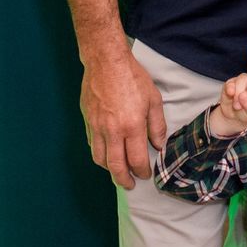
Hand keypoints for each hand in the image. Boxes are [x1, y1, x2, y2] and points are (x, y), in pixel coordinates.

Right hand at [79, 49, 166, 189]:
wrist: (105, 61)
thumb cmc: (132, 77)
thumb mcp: (153, 99)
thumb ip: (157, 125)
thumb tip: (159, 145)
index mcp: (132, 126)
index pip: (136, 159)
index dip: (142, 171)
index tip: (146, 175)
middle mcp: (112, 130)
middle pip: (115, 166)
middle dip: (124, 179)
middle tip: (130, 185)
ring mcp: (97, 126)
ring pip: (99, 158)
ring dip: (109, 170)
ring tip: (118, 172)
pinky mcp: (87, 120)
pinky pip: (91, 144)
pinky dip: (99, 154)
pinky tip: (107, 153)